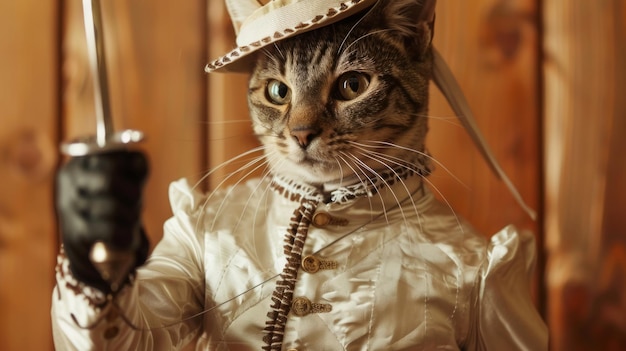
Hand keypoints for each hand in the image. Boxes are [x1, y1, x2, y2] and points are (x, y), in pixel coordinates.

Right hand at [56, 151, 149, 293]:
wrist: (92, 245)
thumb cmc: (113, 203)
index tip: (137, 180)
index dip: (134, 169)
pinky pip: (111, 231)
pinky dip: (127, 235)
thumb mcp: (125, 180)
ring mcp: (70, 206)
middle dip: (133, 193)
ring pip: (114, 206)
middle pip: (110, 179)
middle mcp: (70, 179)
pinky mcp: (76, 233)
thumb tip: (138, 163)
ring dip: (131, 216)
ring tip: (131, 220)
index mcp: (82, 160)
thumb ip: (136, 166)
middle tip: (137, 202)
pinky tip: (129, 238)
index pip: (113, 152)